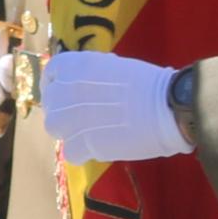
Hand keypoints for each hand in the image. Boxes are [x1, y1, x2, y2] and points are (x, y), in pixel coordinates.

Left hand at [37, 51, 182, 160]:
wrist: (167, 107)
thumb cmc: (150, 83)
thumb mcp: (115, 66)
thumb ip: (93, 74)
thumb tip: (87, 82)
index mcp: (76, 66)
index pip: (52, 73)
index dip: (56, 84)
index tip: (65, 92)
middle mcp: (67, 90)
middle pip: (51, 103)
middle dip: (63, 109)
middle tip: (83, 116)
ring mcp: (72, 118)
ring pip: (55, 128)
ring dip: (69, 131)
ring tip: (89, 132)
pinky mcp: (82, 144)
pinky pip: (70, 152)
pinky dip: (82, 152)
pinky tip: (97, 148)